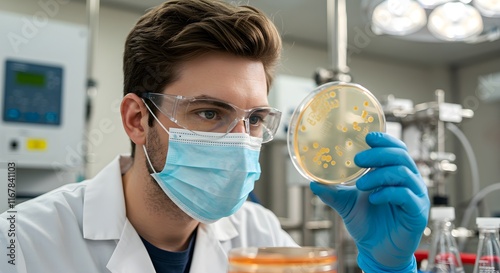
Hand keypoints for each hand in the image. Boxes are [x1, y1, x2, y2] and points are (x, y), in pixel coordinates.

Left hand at [310, 132, 429, 272]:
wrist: (376, 250)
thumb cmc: (367, 223)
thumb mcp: (346, 203)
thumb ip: (332, 191)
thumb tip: (312, 182)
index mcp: (395, 173)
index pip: (396, 149)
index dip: (385, 140)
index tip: (367, 137)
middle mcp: (409, 181)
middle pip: (401, 156)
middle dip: (379, 154)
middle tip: (357, 159)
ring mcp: (415, 196)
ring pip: (404, 174)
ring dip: (380, 175)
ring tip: (360, 184)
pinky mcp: (417, 213)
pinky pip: (406, 196)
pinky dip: (388, 193)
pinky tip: (373, 198)